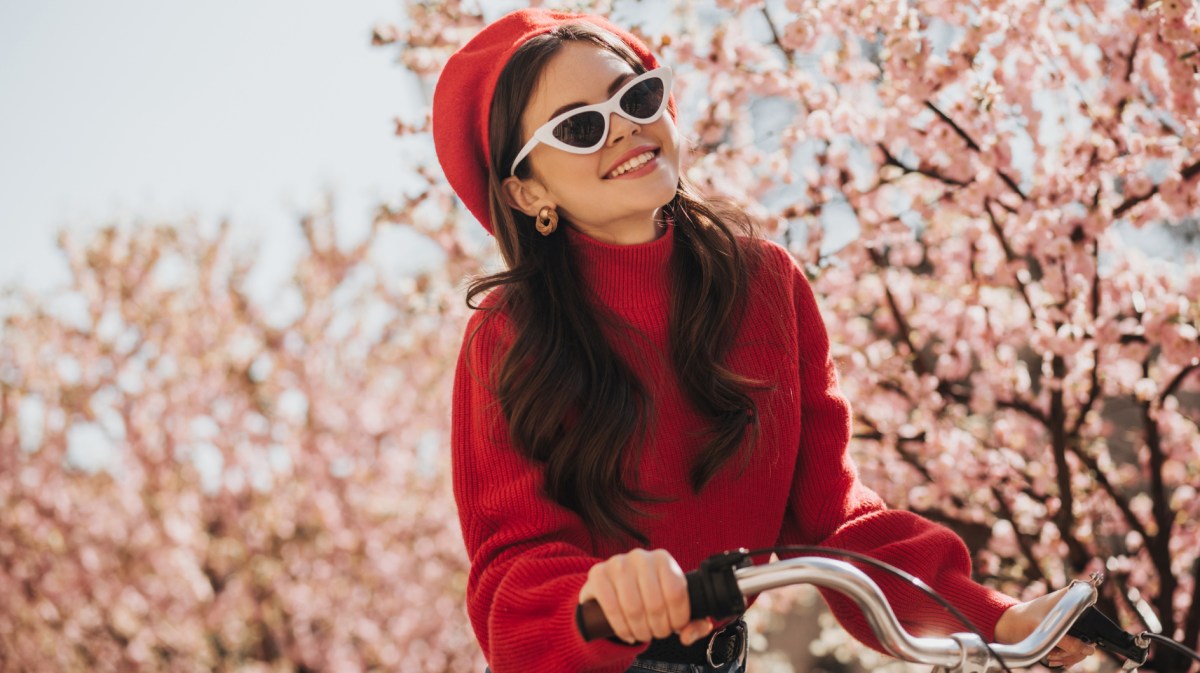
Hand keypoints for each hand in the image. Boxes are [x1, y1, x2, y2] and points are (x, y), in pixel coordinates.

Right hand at [579, 548, 712, 645]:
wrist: (614, 589)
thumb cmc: (650, 597)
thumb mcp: (675, 608)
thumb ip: (694, 623)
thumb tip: (687, 636)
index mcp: (663, 559)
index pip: (676, 593)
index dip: (678, 618)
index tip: (674, 627)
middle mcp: (640, 556)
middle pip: (655, 604)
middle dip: (658, 628)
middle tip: (656, 633)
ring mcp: (617, 563)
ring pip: (634, 608)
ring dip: (640, 630)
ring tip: (643, 634)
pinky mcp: (598, 575)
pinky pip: (612, 608)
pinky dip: (622, 628)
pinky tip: (628, 633)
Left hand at [994, 586, 1096, 668]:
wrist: (1006, 626)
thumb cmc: (1021, 620)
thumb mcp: (1044, 629)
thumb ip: (1067, 641)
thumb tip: (1089, 650)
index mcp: (1068, 597)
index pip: (1091, 614)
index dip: (1090, 631)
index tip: (1079, 645)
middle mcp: (1071, 608)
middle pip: (1089, 634)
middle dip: (1076, 650)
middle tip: (1058, 655)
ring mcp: (1068, 621)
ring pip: (1082, 645)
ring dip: (1070, 656)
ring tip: (1053, 657)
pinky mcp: (1064, 633)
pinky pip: (1074, 649)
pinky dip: (1066, 657)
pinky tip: (1054, 658)